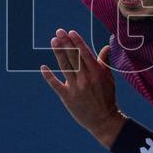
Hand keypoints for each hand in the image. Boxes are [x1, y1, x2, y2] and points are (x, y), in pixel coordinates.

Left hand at [40, 29, 124, 147]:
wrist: (104, 120)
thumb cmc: (107, 98)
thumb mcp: (109, 79)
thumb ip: (104, 62)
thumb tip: (106, 46)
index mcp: (97, 72)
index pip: (85, 53)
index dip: (77, 41)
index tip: (70, 32)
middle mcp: (86, 78)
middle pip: (74, 57)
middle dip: (66, 43)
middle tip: (59, 32)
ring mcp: (76, 88)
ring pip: (65, 67)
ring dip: (59, 53)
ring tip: (53, 41)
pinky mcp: (67, 97)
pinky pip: (56, 85)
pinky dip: (49, 76)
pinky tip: (43, 67)